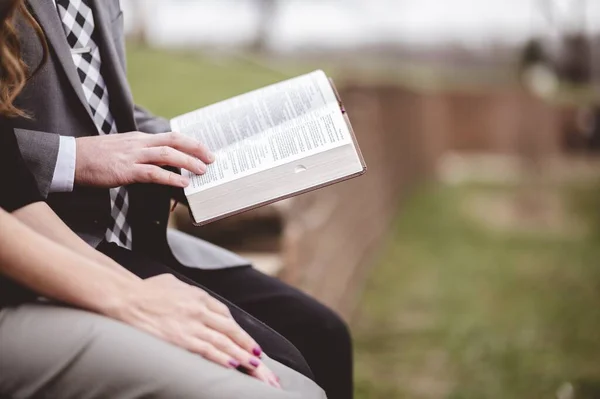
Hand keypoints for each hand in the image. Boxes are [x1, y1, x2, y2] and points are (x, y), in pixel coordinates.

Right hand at [75, 132, 214, 187]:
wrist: (71, 158)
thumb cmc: (95, 157)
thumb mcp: (122, 150)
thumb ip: (141, 155)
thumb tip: (159, 166)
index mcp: (139, 138)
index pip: (171, 136)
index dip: (190, 142)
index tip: (205, 149)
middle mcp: (139, 143)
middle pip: (174, 140)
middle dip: (196, 148)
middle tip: (212, 158)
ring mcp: (132, 155)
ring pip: (167, 155)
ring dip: (188, 162)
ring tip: (202, 171)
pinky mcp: (125, 170)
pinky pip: (153, 173)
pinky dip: (170, 178)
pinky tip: (182, 184)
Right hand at [111, 274, 279, 387]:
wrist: (126, 297)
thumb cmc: (145, 290)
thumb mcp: (173, 283)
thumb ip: (188, 291)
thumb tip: (195, 297)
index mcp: (198, 296)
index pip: (225, 314)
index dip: (238, 329)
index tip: (246, 339)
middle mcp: (199, 310)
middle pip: (230, 329)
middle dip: (247, 343)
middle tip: (259, 355)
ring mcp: (192, 324)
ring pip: (223, 342)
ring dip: (240, 354)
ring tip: (254, 364)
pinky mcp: (181, 338)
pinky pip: (207, 350)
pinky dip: (222, 358)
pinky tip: (233, 365)